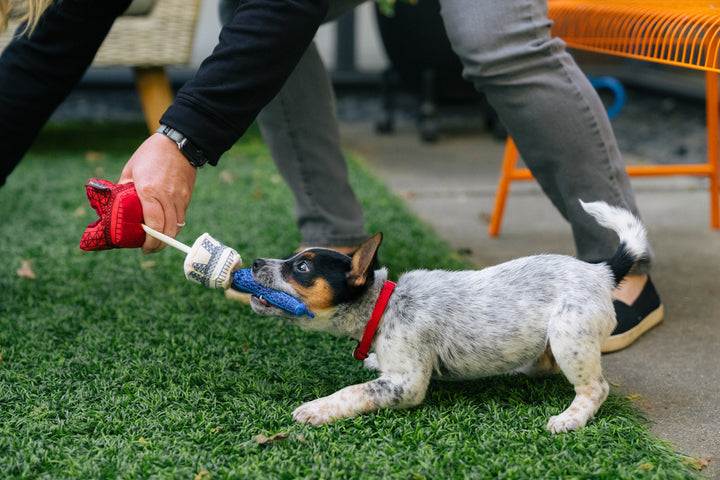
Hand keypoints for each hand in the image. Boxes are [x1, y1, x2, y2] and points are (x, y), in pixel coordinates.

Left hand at [119, 133, 196, 253]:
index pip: (153, 224)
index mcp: (149, 191)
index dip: (150, 241)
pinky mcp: (187, 196)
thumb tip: (118, 205)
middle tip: (150, 249)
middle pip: (167, 230)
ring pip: (177, 226)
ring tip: (158, 240)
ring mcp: (179, 197)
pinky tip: (166, 226)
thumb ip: (125, 189)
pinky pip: (181, 217)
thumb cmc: (150, 154)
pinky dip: (174, 225)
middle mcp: (166, 197)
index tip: (143, 248)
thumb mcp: (130, 170)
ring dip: (168, 237)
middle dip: (159, 244)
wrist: (179, 143)